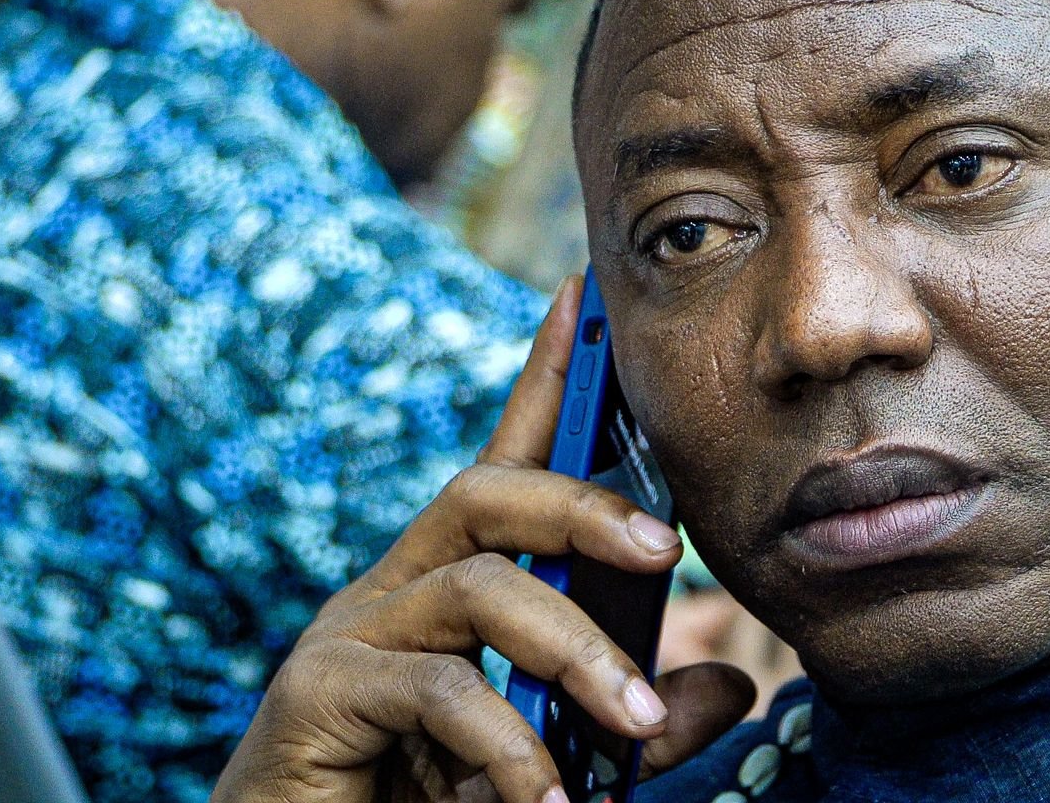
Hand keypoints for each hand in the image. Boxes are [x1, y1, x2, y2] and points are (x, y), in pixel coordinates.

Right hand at [213, 278, 755, 802]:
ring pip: (478, 588)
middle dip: (582, 504)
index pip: (501, 461)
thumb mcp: (554, 755)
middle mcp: (392, 589)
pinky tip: (546, 797)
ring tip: (631, 724)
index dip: (542, 378)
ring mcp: (349, 634)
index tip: (582, 297)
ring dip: (572, 651)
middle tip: (663, 548)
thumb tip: (731, 682)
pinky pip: (437, 687)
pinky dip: (508, 743)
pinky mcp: (318, 692)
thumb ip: (631, 719)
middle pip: (487, 493)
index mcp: (444, 586)